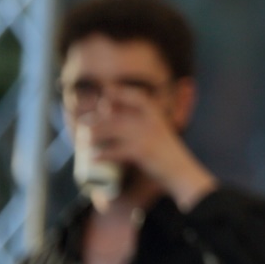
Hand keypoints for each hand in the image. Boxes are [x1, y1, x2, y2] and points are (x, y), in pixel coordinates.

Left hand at [83, 90, 215, 209]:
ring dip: (92, 135)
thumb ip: (144, 121)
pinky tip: (93, 158)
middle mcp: (150, 120)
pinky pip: (115, 151)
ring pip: (111, 129)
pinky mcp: (141, 151)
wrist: (181, 170)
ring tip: (83, 142)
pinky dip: (102, 155)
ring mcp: (145, 135)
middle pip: (115, 114)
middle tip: (83, 127)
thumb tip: (117, 115)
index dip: (118, 93)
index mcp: (155, 113)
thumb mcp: (158, 130)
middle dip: (95, 120)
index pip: (135, 96)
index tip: (105, 94)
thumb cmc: (166, 151)